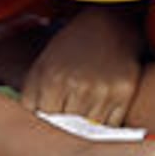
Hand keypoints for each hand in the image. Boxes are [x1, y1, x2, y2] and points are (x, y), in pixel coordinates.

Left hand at [20, 3, 142, 121]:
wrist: (110, 27)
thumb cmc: (71, 49)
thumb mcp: (42, 65)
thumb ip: (30, 96)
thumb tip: (32, 126)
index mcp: (53, 79)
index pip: (45, 118)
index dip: (48, 116)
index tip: (52, 110)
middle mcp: (78, 86)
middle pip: (67, 126)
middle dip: (66, 120)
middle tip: (70, 107)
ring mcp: (103, 90)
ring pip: (89, 128)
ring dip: (86, 124)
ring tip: (86, 105)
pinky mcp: (124, 92)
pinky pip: (111, 124)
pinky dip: (106, 122)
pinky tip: (102, 106)